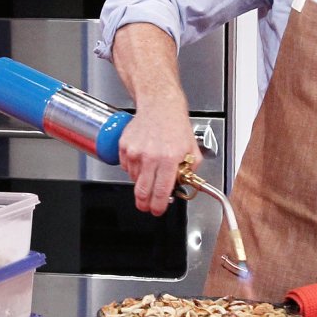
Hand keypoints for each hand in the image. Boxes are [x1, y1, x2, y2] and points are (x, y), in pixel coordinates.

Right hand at [117, 101, 200, 216]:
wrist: (159, 105)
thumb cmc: (176, 125)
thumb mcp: (192, 150)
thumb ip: (189, 172)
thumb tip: (180, 188)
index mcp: (169, 159)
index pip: (161, 192)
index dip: (158, 206)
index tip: (157, 210)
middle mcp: (151, 156)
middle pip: (142, 192)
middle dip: (144, 203)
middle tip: (147, 206)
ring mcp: (135, 152)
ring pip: (134, 179)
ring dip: (142, 181)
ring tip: (151, 168)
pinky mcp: (124, 146)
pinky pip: (126, 167)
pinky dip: (133, 168)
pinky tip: (143, 158)